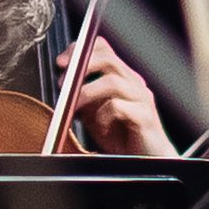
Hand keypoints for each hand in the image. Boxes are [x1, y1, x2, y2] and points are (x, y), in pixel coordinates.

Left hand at [57, 37, 176, 157]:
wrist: (147, 159)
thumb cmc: (121, 136)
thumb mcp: (95, 113)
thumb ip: (83, 96)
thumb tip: (63, 83)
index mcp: (123, 77)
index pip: (104, 48)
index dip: (80, 50)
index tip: (61, 62)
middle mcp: (134, 83)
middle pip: (108, 59)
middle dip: (81, 67)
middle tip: (62, 83)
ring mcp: (142, 99)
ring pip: (112, 82)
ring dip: (86, 93)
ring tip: (74, 108)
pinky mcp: (145, 117)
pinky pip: (118, 107)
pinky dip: (102, 116)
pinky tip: (98, 127)